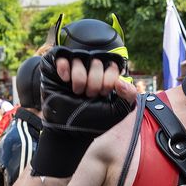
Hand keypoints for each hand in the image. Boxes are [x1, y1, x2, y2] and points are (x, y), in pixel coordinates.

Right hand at [31, 49, 135, 177]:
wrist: (69, 131)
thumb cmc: (93, 121)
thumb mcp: (117, 111)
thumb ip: (129, 95)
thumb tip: (121, 81)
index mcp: (105, 76)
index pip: (112, 65)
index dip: (109, 80)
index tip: (104, 95)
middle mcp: (90, 69)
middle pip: (97, 61)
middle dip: (95, 82)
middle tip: (89, 95)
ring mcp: (73, 67)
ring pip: (80, 57)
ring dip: (80, 77)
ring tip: (77, 92)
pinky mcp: (56, 68)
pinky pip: (61, 54)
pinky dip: (64, 67)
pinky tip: (65, 80)